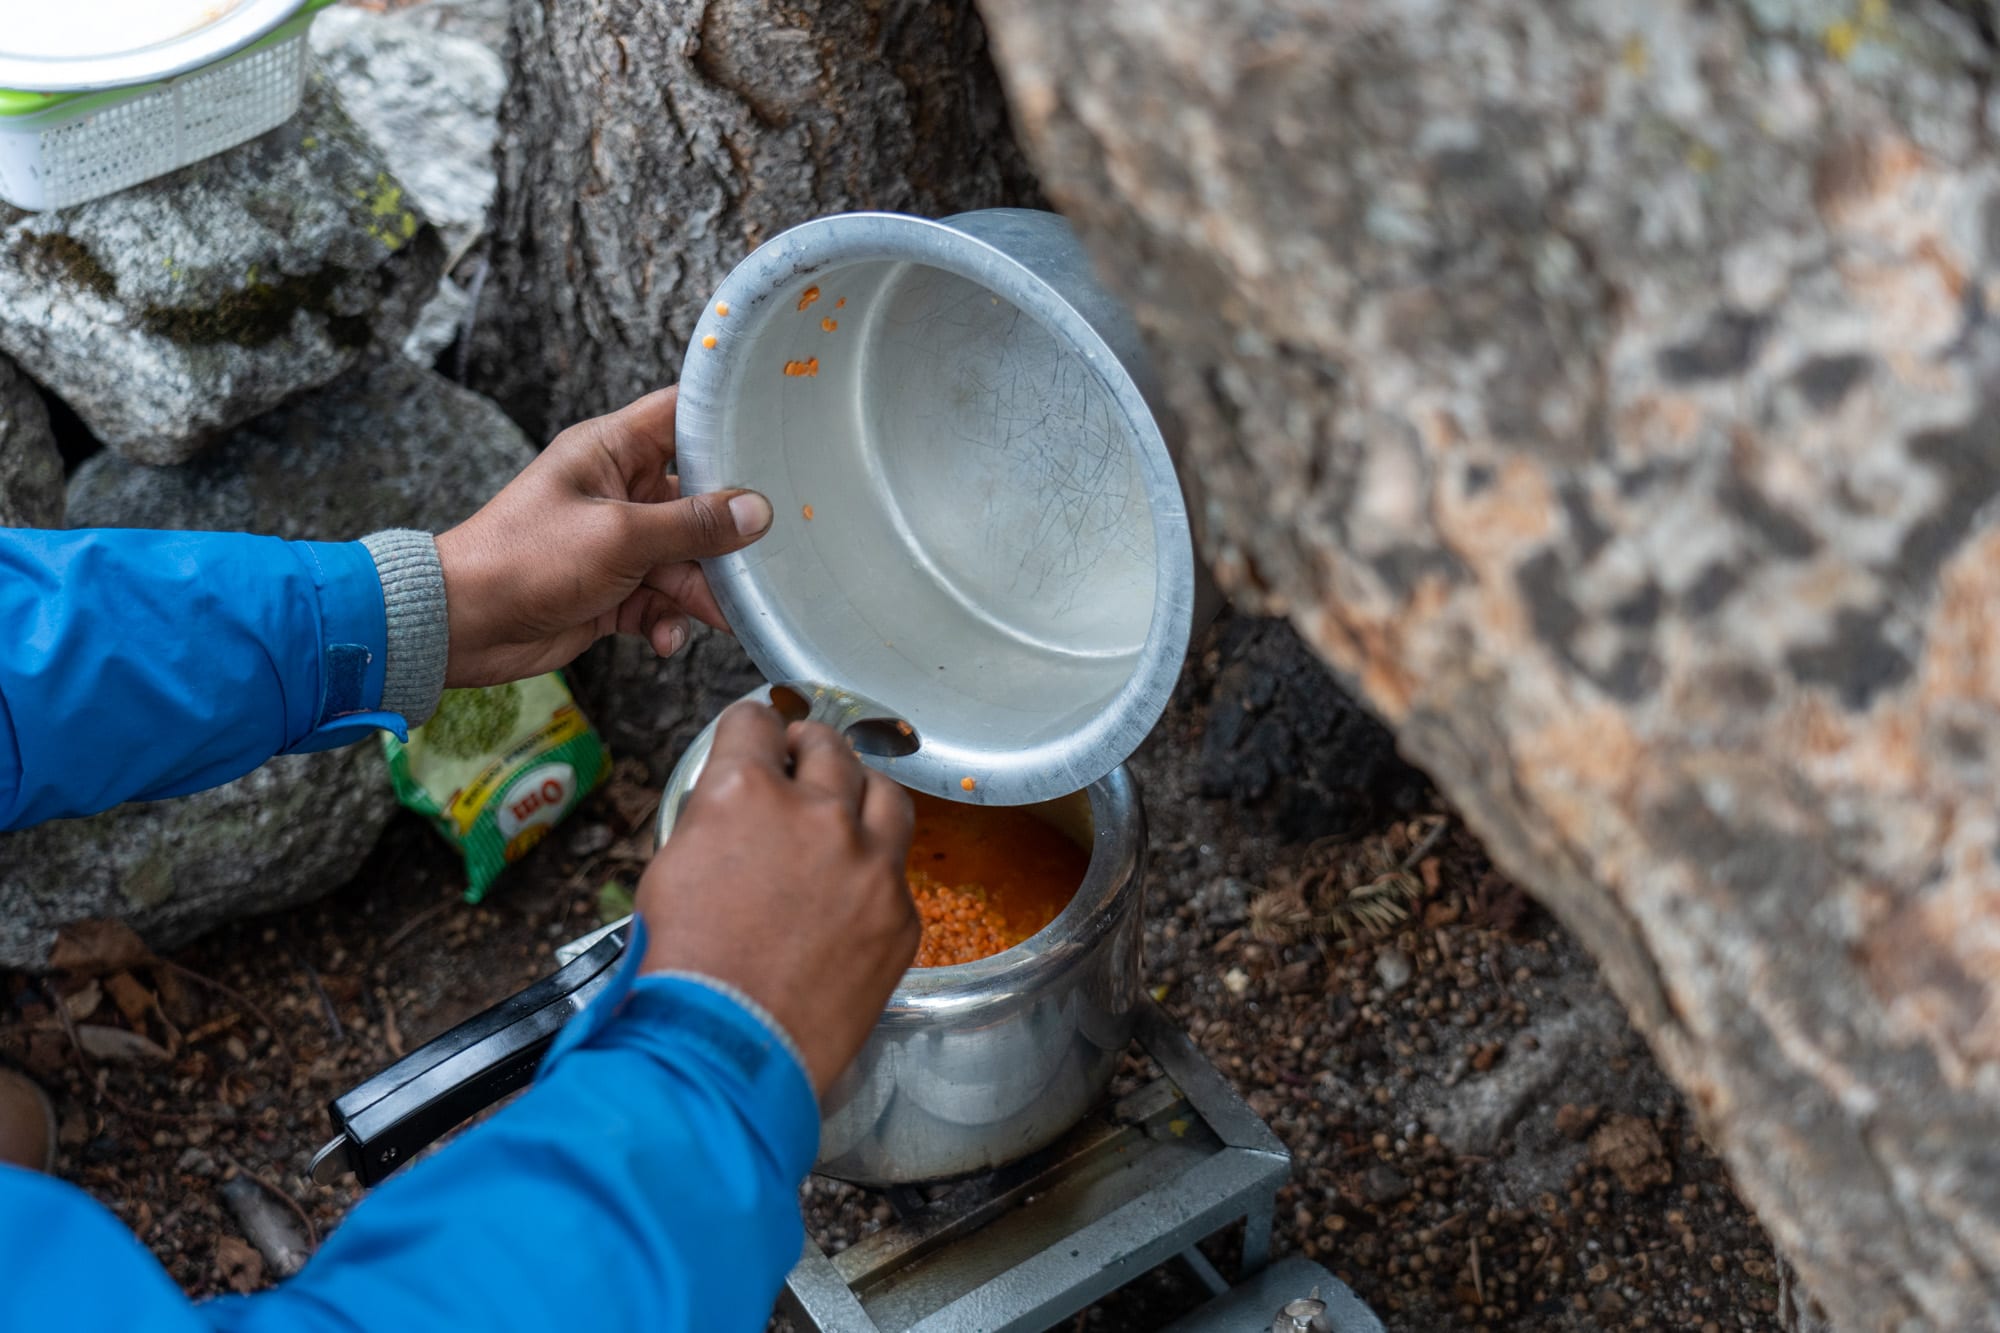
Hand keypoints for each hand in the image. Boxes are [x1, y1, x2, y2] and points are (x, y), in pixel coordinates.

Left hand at [434, 387, 772, 686]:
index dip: (727, 421)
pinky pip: (660, 601)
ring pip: (684, 560)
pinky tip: (665, 639)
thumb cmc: (525, 559)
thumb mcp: (621, 537)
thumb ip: (693, 526)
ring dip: (701, 591)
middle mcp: (618, 491)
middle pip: (696, 500)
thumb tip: (758, 512)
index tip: (778, 435)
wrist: (464, 626)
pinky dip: (668, 621)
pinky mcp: (612, 590)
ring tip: (717, 616)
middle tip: (763, 556)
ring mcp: (616, 543)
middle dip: (726, 535)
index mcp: (611, 451)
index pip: (681, 416)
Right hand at [635, 701, 917, 1095]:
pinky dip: (875, 874)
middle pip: (830, 748)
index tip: (757, 733)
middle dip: (811, 749)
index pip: (755, 722)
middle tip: (801, 761)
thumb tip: (732, 809)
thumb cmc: (681, 969)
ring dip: (862, 794)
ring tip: (847, 808)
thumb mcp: (668, 870)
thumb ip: (714, 820)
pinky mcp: (900, 915)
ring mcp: (870, 864)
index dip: (751, 726)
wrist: (726, 1048)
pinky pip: (898, 874)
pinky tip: (853, 894)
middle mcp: (818, 814)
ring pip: (886, 796)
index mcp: (747, 793)